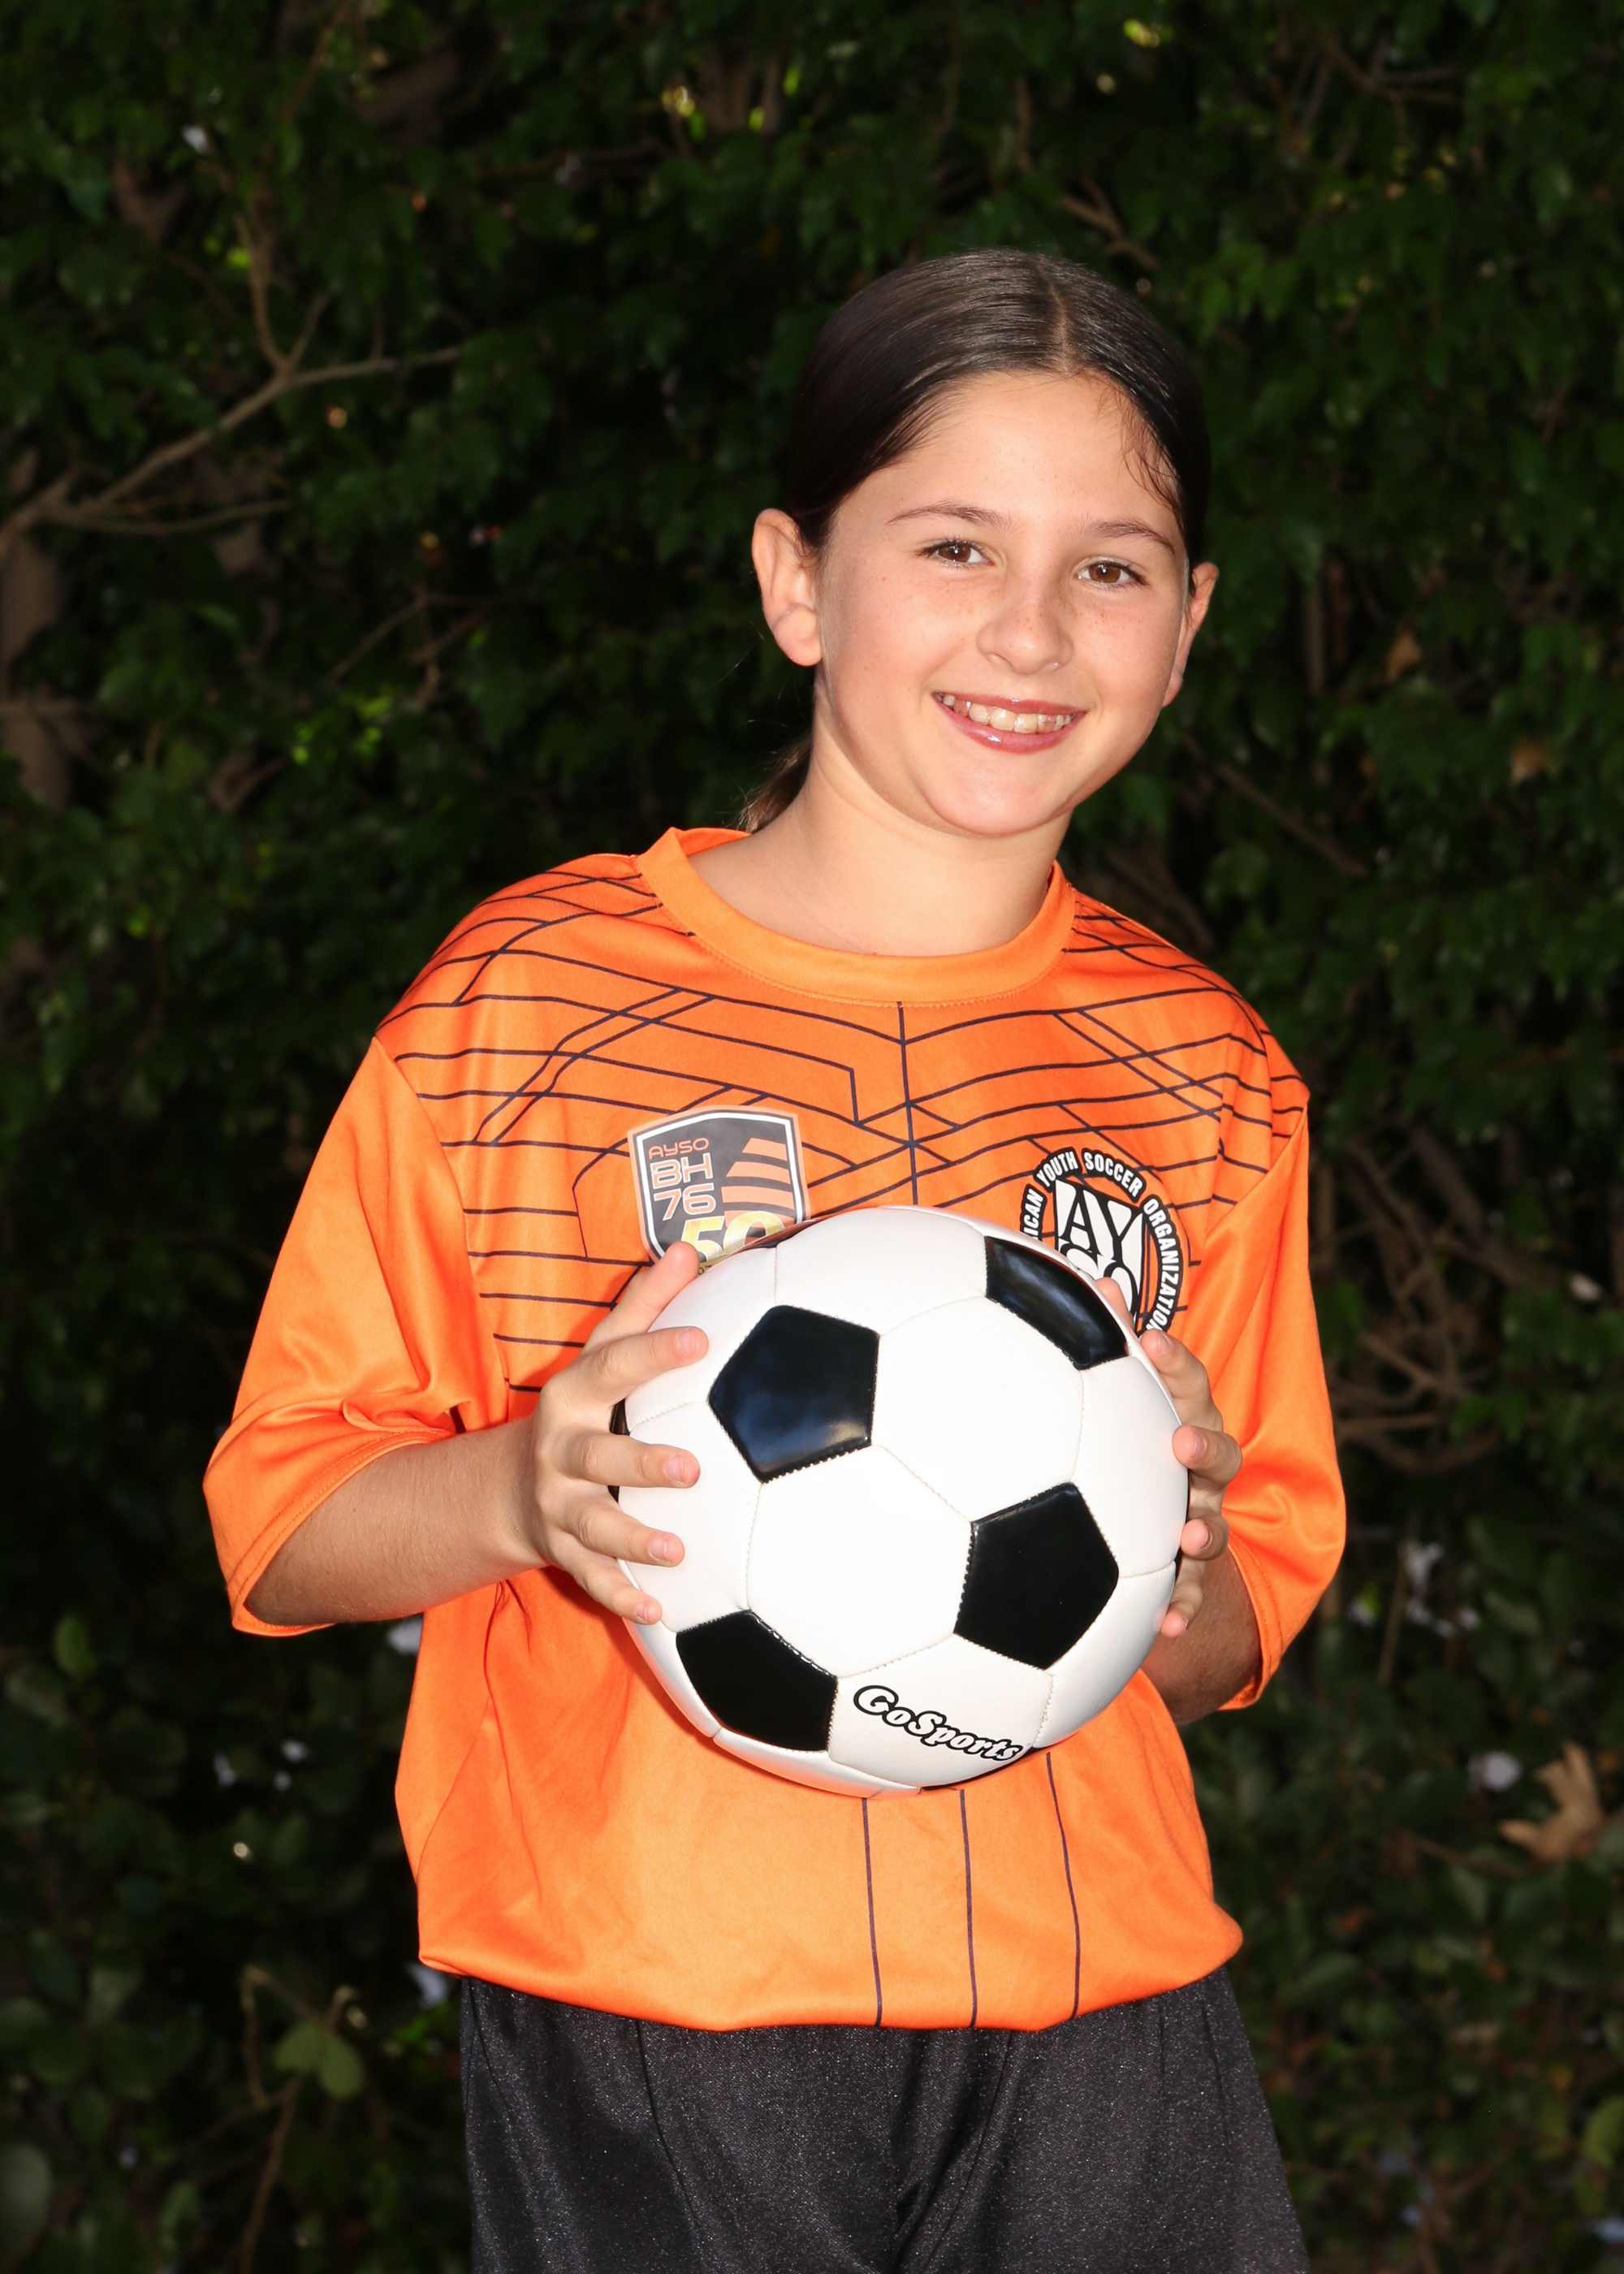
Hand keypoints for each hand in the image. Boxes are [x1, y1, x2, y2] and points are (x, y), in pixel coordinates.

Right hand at [523, 1241, 706, 1624]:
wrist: (510, 1487)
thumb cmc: (582, 1410)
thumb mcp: (600, 1355)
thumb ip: (645, 1307)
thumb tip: (691, 1247)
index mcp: (574, 1396)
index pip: (613, 1366)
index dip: (654, 1352)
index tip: (702, 1339)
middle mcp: (560, 1452)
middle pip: (596, 1457)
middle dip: (640, 1463)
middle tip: (692, 1470)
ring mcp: (558, 1507)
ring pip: (593, 1527)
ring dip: (633, 1542)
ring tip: (677, 1552)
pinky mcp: (562, 1552)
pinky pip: (590, 1580)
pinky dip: (620, 1597)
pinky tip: (658, 1611)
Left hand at [1091, 1281, 1241, 1641]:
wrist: (1140, 1518)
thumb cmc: (1124, 1439)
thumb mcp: (1115, 1392)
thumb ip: (1108, 1339)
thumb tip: (1094, 1280)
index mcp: (1182, 1417)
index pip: (1187, 1383)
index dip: (1173, 1360)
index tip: (1147, 1339)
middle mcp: (1200, 1470)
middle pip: (1219, 1454)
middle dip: (1204, 1446)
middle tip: (1179, 1442)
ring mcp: (1199, 1521)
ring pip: (1213, 1527)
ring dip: (1205, 1533)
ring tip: (1188, 1540)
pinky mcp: (1186, 1574)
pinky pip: (1191, 1595)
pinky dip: (1181, 1610)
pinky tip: (1163, 1627)